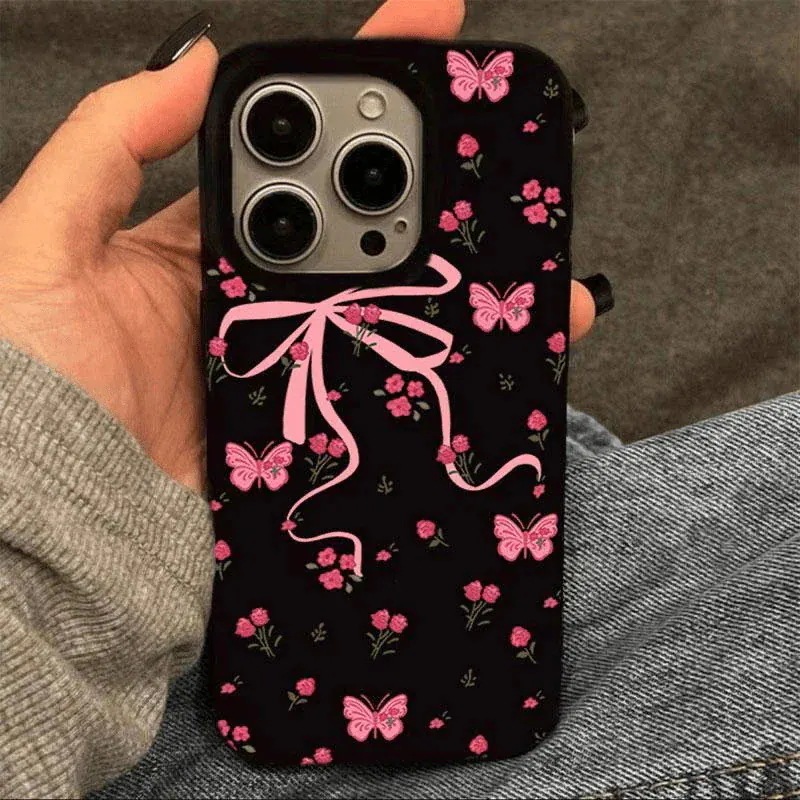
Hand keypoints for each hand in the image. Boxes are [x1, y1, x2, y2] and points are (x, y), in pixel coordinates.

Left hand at [0, 0, 600, 492]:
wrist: (62, 529)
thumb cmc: (32, 386)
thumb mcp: (41, 244)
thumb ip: (108, 144)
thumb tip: (195, 65)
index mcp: (206, 245)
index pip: (294, 157)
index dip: (359, 96)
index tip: (429, 40)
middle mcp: (259, 300)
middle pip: (358, 229)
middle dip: (431, 184)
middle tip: (496, 152)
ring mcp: (295, 364)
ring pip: (388, 307)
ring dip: (456, 278)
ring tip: (524, 253)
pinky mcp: (316, 425)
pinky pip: (388, 386)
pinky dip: (441, 367)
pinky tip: (496, 345)